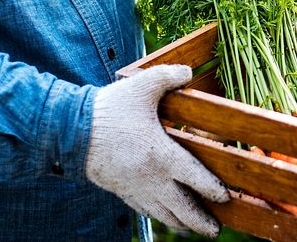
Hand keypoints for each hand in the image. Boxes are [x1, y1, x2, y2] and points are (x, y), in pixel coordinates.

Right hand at [85, 65, 229, 235]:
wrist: (70, 132)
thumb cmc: (109, 110)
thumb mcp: (141, 86)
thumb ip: (168, 76)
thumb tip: (188, 71)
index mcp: (161, 155)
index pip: (195, 178)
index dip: (213, 190)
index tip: (226, 198)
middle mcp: (151, 178)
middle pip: (182, 207)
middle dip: (200, 221)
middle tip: (215, 231)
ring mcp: (135, 188)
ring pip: (163, 214)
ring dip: (181, 223)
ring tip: (193, 229)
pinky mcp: (120, 190)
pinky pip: (144, 211)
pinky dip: (158, 217)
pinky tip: (163, 217)